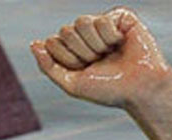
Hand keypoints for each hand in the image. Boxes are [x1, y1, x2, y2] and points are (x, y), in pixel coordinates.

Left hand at [31, 8, 171, 109]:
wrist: (138, 89)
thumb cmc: (107, 90)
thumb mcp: (72, 84)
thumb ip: (49, 67)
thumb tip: (33, 44)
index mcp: (72, 51)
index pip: (52, 42)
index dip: (66, 59)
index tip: (82, 70)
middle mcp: (85, 36)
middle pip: (65, 30)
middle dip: (80, 52)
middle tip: (98, 62)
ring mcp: (101, 25)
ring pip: (81, 22)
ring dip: (94, 45)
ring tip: (108, 54)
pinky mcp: (119, 17)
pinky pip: (102, 19)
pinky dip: (110, 37)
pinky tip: (120, 44)